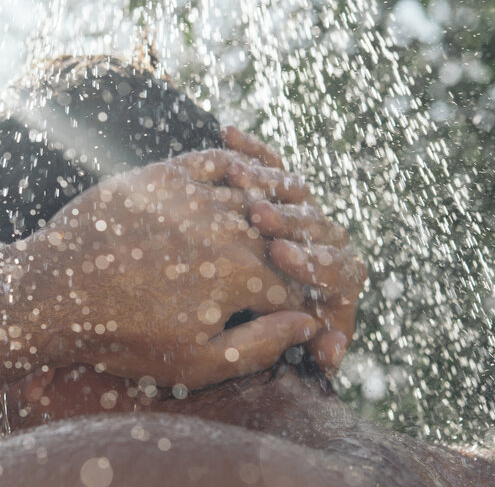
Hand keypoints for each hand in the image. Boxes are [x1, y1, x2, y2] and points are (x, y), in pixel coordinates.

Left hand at [24, 148, 318, 387]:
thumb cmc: (122, 336)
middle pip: (281, 238)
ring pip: (256, 197)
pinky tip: (248, 179)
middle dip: (293, 258)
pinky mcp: (165, 176)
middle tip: (289, 274)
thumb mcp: (196, 362)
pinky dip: (241, 166)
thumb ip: (261, 344)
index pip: (297, 284)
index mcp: (242, 275)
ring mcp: (196, 196)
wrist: (51, 294)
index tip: (298, 314)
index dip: (305, 302)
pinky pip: (218, 161)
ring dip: (274, 213)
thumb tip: (308, 323)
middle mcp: (227, 227)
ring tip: (277, 231)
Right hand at [221, 126, 366, 371]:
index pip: (340, 273)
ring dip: (269, 184)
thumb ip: (275, 352)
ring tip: (241, 179)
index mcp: (324, 294)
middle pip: (319, 226)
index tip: (280, 256)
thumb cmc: (205, 341)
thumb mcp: (225, 359)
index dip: (314, 263)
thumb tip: (326, 342)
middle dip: (291, 221)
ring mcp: (290, 218)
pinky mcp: (264, 193)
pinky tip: (225, 135)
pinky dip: (249, 151)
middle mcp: (313, 251)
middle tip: (262, 218)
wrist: (154, 311)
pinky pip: (265, 165)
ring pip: (293, 192)